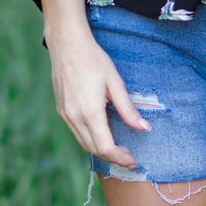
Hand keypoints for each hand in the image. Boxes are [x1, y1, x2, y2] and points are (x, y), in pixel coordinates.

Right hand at [47, 29, 149, 168]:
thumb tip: (144, 128)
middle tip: (130, 157)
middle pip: (94, 149)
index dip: (120, 158)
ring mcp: (65, 115)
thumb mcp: (115, 82)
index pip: (105, 147)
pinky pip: (76, 133)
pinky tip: (102, 134)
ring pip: (84, 143)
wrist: (66, 44)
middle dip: (113, 157)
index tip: (133, 160)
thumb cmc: (93, 59)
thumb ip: (128, 109)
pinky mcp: (61, 110)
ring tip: (118, 149)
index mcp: (90, 111)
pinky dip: (90, 140)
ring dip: (101, 150)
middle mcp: (74, 117)